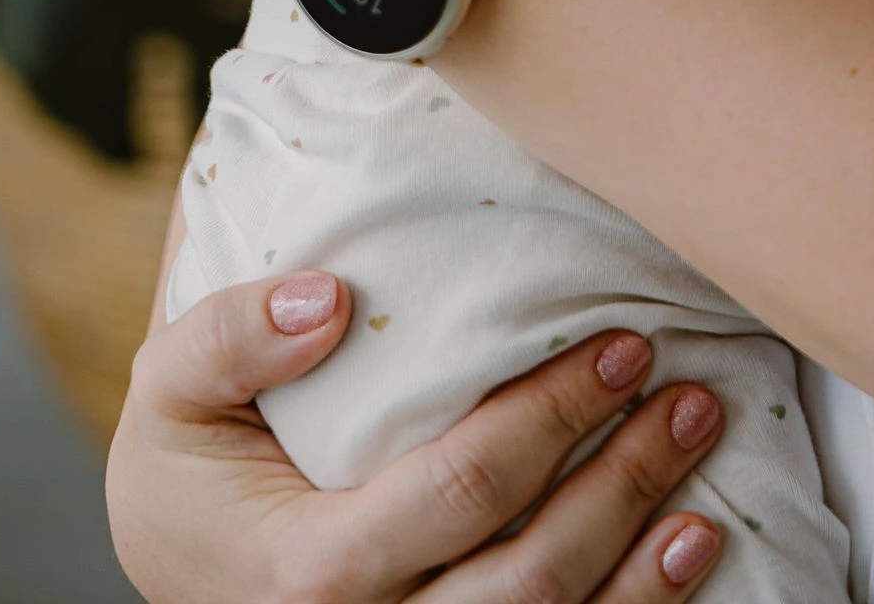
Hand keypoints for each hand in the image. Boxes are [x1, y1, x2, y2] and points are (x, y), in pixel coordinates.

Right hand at [108, 270, 724, 602]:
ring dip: (643, 557)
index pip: (462, 491)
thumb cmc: (190, 462)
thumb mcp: (170, 388)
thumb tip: (329, 299)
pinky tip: (688, 554)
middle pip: (528, 581)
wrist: (174, 563)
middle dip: (621, 483)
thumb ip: (228, 334)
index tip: (623, 348)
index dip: (553, 420)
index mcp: (308, 569)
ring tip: (703, 471)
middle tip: (686, 394)